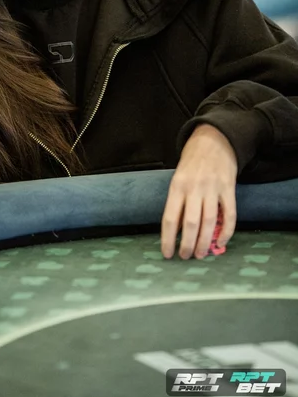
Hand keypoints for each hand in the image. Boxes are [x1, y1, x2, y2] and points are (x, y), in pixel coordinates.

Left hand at [161, 124, 237, 259]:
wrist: (213, 139)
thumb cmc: (192, 161)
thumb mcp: (178, 177)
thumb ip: (178, 201)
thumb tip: (178, 230)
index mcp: (177, 186)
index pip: (170, 218)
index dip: (168, 239)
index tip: (167, 254)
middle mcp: (194, 188)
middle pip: (190, 223)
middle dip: (187, 244)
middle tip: (186, 257)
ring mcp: (213, 188)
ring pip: (209, 221)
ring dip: (205, 242)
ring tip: (201, 254)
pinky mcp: (229, 188)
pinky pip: (230, 214)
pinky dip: (226, 231)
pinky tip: (221, 242)